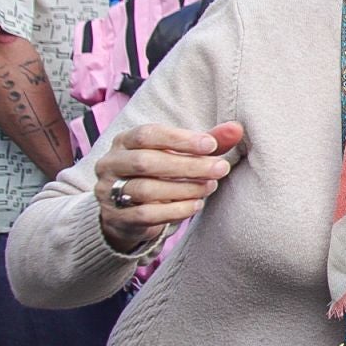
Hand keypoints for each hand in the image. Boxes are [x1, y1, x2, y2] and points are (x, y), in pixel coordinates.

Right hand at [94, 122, 243, 253]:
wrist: (126, 211)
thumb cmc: (159, 173)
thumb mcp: (179, 154)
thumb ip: (207, 141)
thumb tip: (236, 128)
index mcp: (124, 141)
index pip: (147, 134)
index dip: (180, 139)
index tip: (211, 145)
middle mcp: (111, 164)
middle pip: (146, 162)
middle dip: (188, 166)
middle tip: (220, 168)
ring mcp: (109, 192)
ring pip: (146, 189)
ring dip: (184, 188)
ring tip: (210, 187)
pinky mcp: (116, 217)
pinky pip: (146, 214)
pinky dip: (176, 210)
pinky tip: (196, 205)